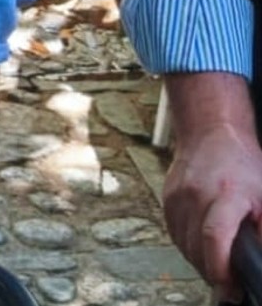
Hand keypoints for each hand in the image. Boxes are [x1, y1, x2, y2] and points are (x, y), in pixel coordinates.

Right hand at [164, 122, 261, 295]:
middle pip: (198, 248)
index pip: (215, 236)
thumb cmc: (242, 164)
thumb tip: (258, 261)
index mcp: (227, 193)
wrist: (211, 134)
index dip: (219, 266)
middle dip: (213, 271)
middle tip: (230, 283)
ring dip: (200, 260)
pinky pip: (175, 236)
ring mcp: (177, 198)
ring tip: (218, 260)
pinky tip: (203, 243)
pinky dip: (189, 246)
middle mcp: (196, 195)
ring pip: (184, 246)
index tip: (228, 284)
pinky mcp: (166, 201)